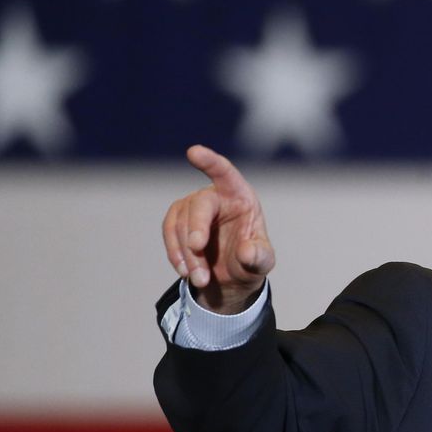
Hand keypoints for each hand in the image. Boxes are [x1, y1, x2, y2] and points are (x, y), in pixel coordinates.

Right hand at [162, 145, 275, 313]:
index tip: (193, 152)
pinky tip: (186, 272)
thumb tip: (247, 251)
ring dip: (187, 253)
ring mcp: (193, 207)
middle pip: (199, 205)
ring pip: (181, 224)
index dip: (210, 162)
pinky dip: (175, 253)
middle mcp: (216, 196)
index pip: (225, 173)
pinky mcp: (178, 220)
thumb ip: (259, 256)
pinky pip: (169, 233)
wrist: (231, 277)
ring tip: (201, 278)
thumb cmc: (251, 260)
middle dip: (196, 228)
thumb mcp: (262, 262)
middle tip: (197, 250)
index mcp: (240, 196)